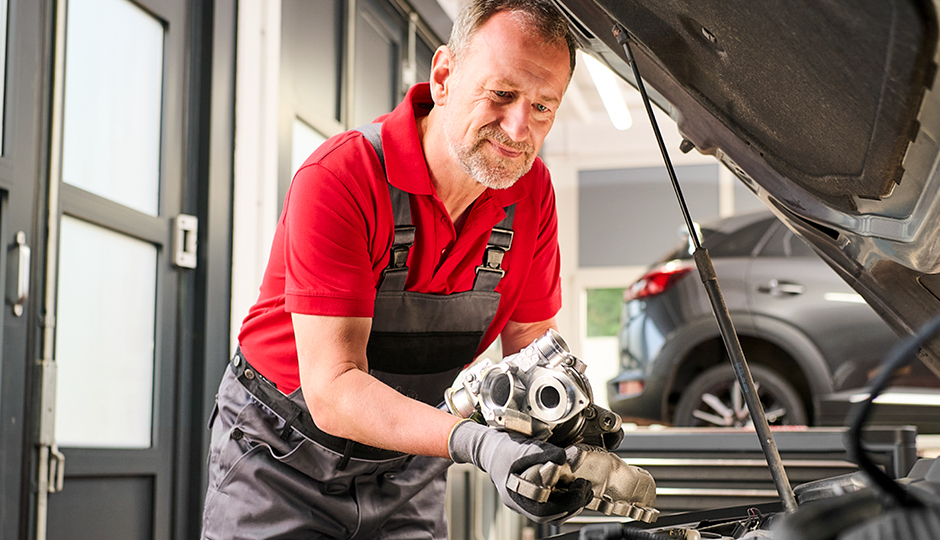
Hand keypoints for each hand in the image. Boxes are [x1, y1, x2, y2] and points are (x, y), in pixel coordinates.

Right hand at [448, 420, 592, 522]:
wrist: (487, 445)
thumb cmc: (500, 448)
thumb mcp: (523, 448)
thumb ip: (545, 452)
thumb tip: (566, 458)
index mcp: (515, 497)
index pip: (543, 513)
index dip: (565, 505)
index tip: (579, 491)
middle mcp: (520, 502)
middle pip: (550, 514)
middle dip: (572, 504)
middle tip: (584, 489)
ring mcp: (525, 498)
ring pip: (551, 509)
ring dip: (569, 500)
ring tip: (581, 487)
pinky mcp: (530, 491)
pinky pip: (549, 500)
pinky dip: (562, 495)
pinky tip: (570, 484)